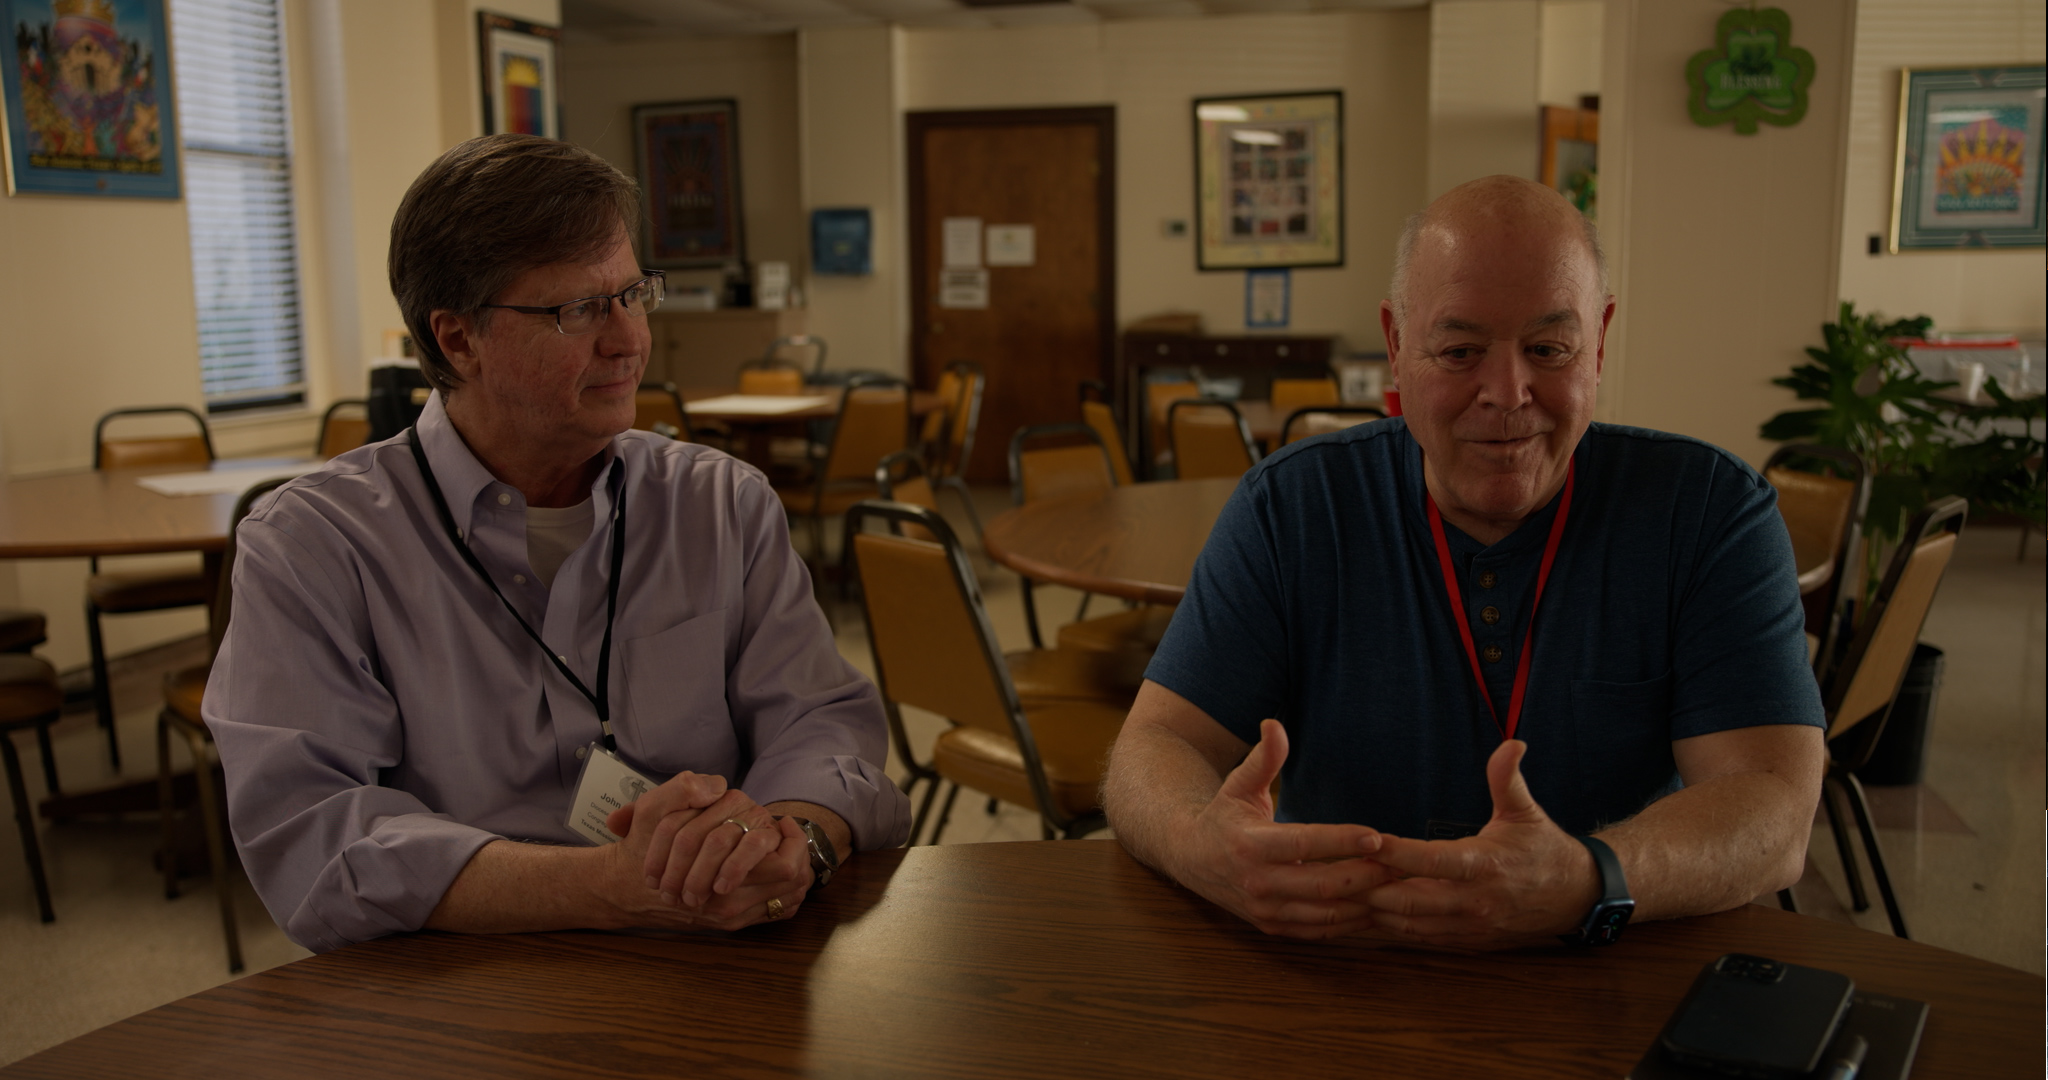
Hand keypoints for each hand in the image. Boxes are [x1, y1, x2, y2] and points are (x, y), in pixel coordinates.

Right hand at [600, 775, 810, 930]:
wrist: (623, 890)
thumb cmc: (640, 849)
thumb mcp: (650, 811)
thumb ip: (683, 791)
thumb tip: (717, 788)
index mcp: (720, 879)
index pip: (784, 866)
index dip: (791, 839)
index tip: (782, 821)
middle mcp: (730, 905)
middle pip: (793, 881)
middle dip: (797, 854)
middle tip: (786, 832)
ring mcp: (732, 916)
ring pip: (788, 895)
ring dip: (791, 869)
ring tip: (782, 847)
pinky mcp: (731, 923)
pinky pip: (776, 908)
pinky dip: (781, 887)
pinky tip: (768, 865)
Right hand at [1173, 720, 1388, 939]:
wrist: (1189, 859)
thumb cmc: (1223, 816)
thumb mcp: (1238, 784)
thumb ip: (1263, 758)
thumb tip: (1273, 724)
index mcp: (1250, 845)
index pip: (1304, 844)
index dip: (1342, 841)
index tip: (1377, 835)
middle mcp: (1258, 883)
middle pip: (1324, 885)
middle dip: (1367, 875)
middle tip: (1403, 864)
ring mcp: (1266, 910)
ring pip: (1327, 914)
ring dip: (1366, 902)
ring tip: (1398, 887)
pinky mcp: (1273, 927)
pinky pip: (1320, 930)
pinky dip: (1352, 923)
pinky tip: (1377, 908)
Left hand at [1363, 739, 1599, 948]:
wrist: (1576, 899)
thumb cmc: (1545, 850)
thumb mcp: (1526, 812)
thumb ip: (1508, 779)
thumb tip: (1512, 742)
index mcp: (1485, 866)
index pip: (1432, 861)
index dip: (1397, 853)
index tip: (1367, 840)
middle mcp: (1474, 902)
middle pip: (1410, 901)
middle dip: (1371, 887)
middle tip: (1335, 872)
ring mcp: (1469, 927)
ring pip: (1409, 925)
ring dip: (1375, 910)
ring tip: (1340, 893)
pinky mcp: (1466, 942)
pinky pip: (1420, 939)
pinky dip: (1391, 927)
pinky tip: (1366, 911)